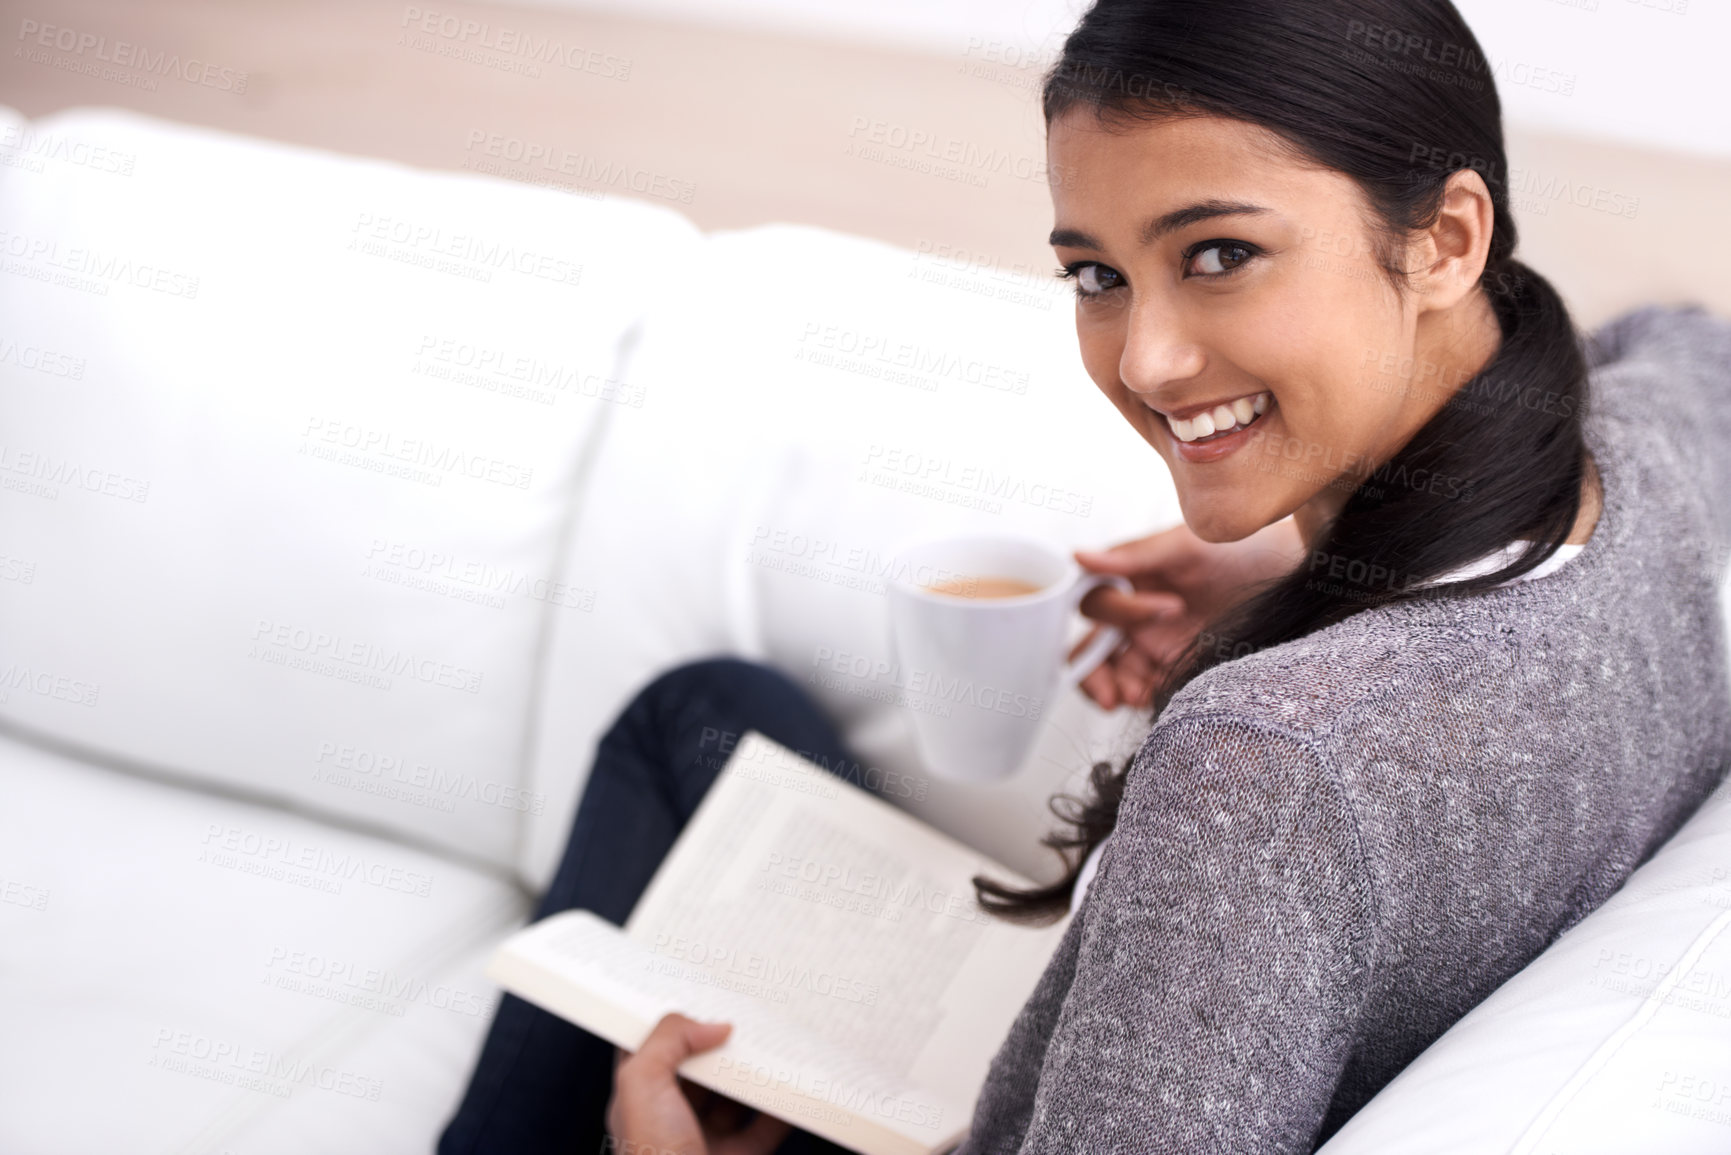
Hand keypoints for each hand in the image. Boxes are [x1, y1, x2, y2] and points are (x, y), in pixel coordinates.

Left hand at [606, 1013, 789, 1154]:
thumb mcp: (641, 1084)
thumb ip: (668, 1041)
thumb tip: (708, 1024)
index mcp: (638, 1098)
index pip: (652, 1049)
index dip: (673, 1025)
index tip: (699, 1000)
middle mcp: (670, 1119)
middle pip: (700, 1070)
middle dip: (722, 1047)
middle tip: (745, 1022)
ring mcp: (704, 1140)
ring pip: (734, 1097)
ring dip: (753, 1074)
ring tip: (772, 1049)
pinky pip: (764, 1126)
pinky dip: (780, 1108)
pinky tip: (789, 1090)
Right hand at [1069, 519, 1304, 709]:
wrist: (1293, 574)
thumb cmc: (1244, 547)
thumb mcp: (1189, 544)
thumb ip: (1135, 555)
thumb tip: (1078, 557)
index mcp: (1132, 577)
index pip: (1097, 601)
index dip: (1120, 610)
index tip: (1171, 606)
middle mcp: (1137, 612)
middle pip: (1091, 647)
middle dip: (1092, 673)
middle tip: (1109, 696)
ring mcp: (1157, 641)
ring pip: (1115, 672)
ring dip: (1118, 689)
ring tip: (1137, 698)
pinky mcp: (1178, 665)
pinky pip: (1148, 687)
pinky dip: (1146, 696)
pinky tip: (1159, 697)